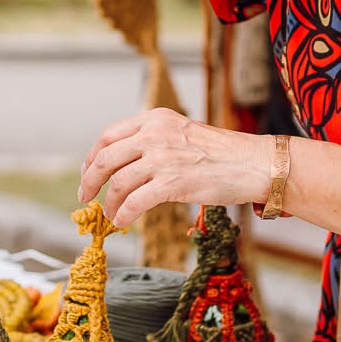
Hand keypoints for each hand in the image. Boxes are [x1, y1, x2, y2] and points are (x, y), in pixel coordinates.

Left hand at [78, 108, 274, 227]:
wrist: (254, 163)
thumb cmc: (224, 153)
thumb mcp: (182, 133)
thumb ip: (154, 142)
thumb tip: (127, 165)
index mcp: (155, 119)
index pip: (108, 136)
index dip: (91, 157)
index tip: (87, 173)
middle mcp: (154, 134)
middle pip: (105, 158)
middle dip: (90, 181)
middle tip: (85, 196)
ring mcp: (162, 158)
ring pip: (117, 183)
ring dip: (109, 203)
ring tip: (111, 214)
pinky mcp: (172, 183)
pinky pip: (134, 202)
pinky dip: (123, 214)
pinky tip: (123, 222)